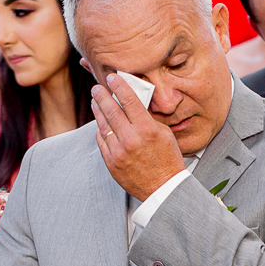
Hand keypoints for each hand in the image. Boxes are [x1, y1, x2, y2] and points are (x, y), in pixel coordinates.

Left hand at [91, 73, 184, 200]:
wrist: (163, 187)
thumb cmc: (168, 160)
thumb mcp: (164, 133)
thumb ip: (147, 118)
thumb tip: (132, 103)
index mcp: (146, 129)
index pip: (128, 100)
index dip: (118, 85)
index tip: (112, 78)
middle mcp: (130, 138)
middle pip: (111, 110)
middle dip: (102, 95)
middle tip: (97, 88)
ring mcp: (118, 151)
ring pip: (103, 125)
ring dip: (98, 111)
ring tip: (96, 102)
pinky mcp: (111, 162)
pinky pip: (101, 141)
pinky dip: (100, 130)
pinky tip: (100, 123)